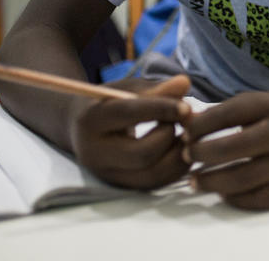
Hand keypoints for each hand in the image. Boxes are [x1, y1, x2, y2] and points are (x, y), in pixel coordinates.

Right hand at [70, 75, 191, 189]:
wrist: (82, 130)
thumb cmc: (110, 103)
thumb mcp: (128, 89)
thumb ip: (156, 88)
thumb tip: (185, 83)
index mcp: (91, 119)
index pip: (128, 114)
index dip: (161, 109)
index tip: (187, 107)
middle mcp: (95, 153)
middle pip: (142, 154)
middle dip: (169, 136)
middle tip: (180, 120)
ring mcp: (108, 175)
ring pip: (152, 175)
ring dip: (178, 154)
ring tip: (186, 133)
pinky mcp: (122, 186)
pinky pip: (156, 184)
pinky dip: (176, 167)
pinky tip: (183, 148)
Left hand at [182, 91, 268, 209]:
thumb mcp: (266, 103)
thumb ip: (230, 112)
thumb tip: (187, 125)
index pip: (225, 114)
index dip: (198, 127)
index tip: (185, 135)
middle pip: (227, 149)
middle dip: (198, 155)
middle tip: (186, 159)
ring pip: (239, 179)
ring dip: (210, 182)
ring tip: (196, 181)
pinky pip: (258, 199)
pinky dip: (235, 198)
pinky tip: (224, 193)